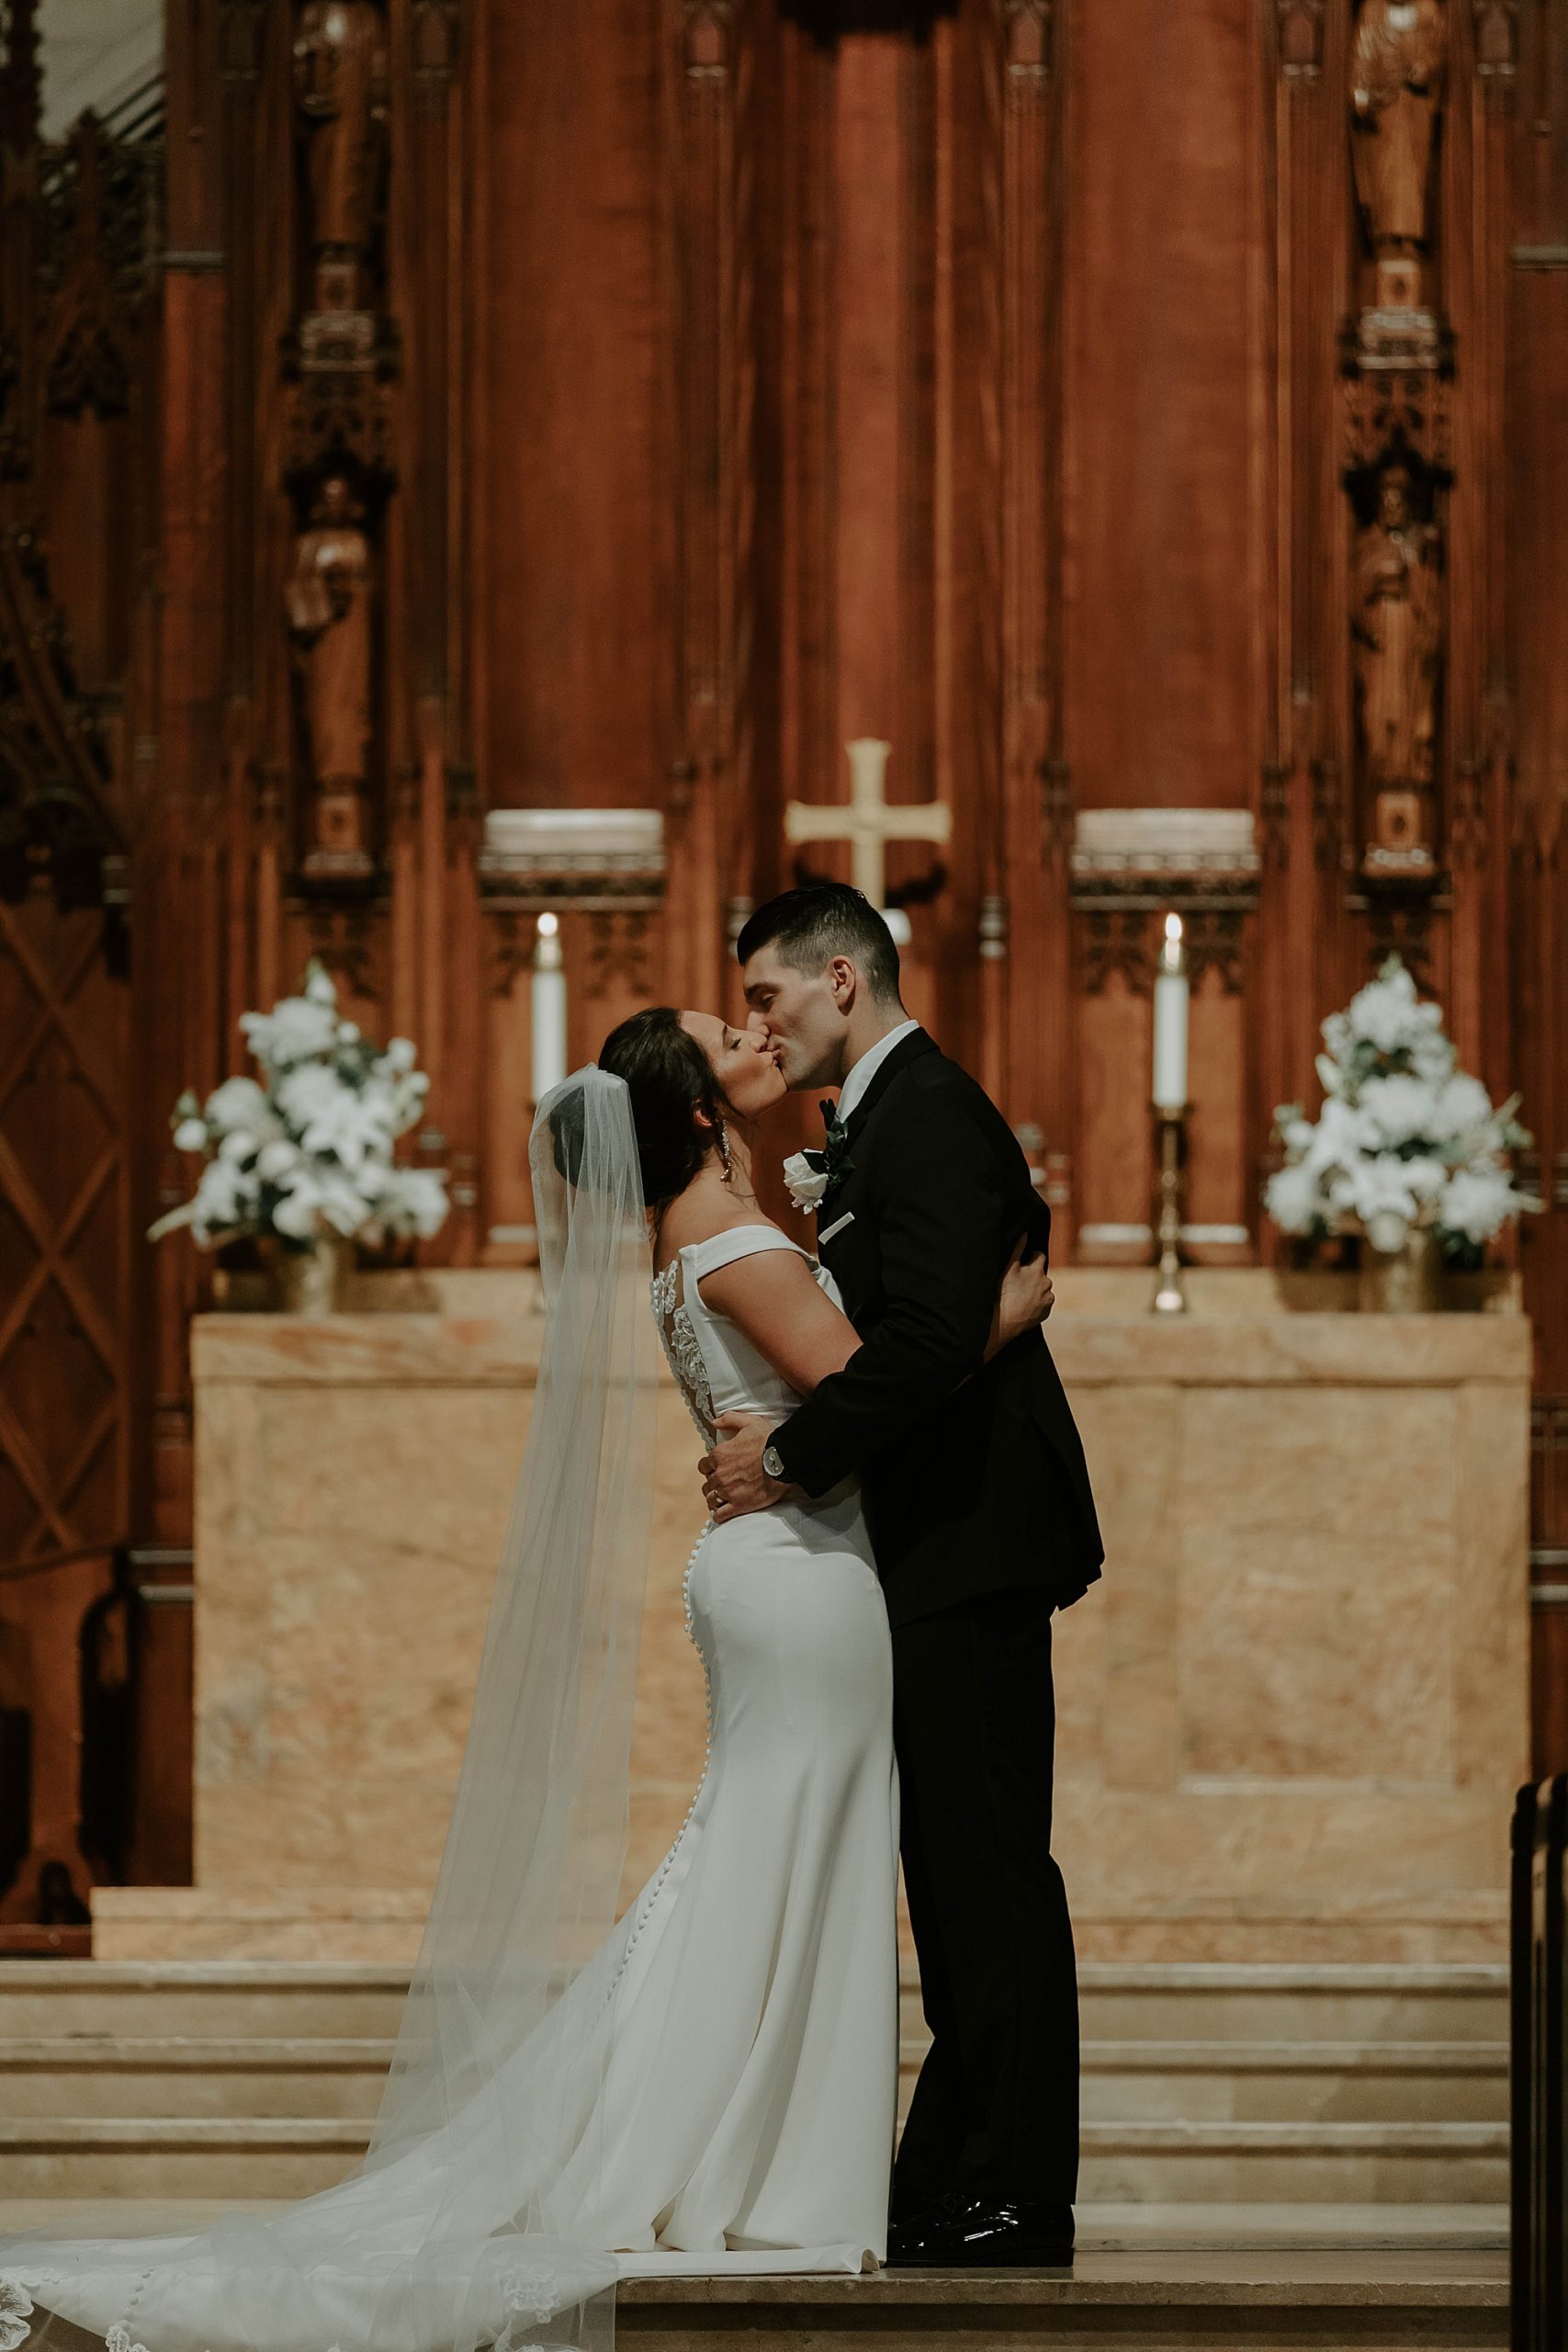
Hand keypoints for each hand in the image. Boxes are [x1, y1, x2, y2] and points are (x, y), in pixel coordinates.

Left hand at [697, 1412, 791, 1522]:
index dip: (709, 1467)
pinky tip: (722, 1513)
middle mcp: (720, 1474)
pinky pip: (721, 1515)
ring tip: (721, 1499)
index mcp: (720, 1455)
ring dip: (714, 1498)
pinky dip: (719, 1515)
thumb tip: (714, 1422)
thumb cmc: (768, 1440)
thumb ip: (729, 1419)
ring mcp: (729, 1491)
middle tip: (721, 1484)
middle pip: (707, 1483)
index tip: (716, 1469)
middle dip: (712, 1484)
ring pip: (711, 1499)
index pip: (704, 1465)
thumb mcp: (749, 1422)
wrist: (784, 1459)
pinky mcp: (739, 1505)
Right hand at [989, 1236, 1053, 1356]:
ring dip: (1035, 1290)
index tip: (1022, 1265)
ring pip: (1043, 1289)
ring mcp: (1048, 1298)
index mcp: (1038, 1270)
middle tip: (1017, 1284)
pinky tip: (1024, 1306)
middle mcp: (1047, 1283)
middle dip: (1032, 1276)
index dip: (1030, 1258)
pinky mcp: (1046, 1312)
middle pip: (1041, 1274)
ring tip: (1019, 1297)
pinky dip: (1037, 1303)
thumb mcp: (1008, 1268)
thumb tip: (1025, 1231)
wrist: (1002, 1322)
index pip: (1039, 1256)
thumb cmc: (1002, 1292)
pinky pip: (1043, 1303)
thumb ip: (1018, 1248)